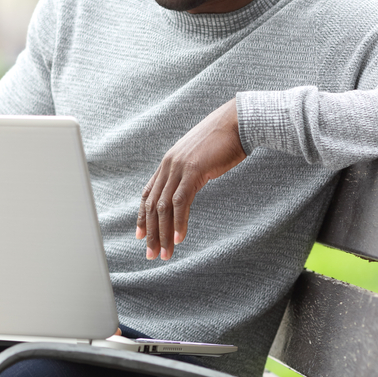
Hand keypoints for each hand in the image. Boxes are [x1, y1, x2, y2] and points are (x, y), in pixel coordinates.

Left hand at [136, 99, 245, 260]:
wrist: (238, 122)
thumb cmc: (224, 140)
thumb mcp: (200, 157)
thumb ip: (190, 171)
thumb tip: (189, 183)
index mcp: (168, 163)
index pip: (148, 194)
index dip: (142, 216)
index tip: (140, 235)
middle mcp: (168, 165)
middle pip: (152, 205)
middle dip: (151, 232)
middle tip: (151, 254)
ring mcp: (179, 167)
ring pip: (163, 207)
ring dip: (163, 233)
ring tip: (165, 253)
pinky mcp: (193, 170)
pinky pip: (181, 201)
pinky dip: (178, 222)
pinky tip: (178, 238)